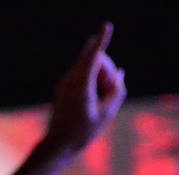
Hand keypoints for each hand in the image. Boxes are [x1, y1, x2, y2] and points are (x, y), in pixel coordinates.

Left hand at [45, 23, 126, 152]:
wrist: (58, 144)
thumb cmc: (83, 131)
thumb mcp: (107, 113)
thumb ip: (117, 90)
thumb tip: (119, 72)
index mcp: (81, 85)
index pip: (94, 57)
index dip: (103, 41)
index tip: (107, 26)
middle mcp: (70, 79)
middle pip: (95, 59)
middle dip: (108, 68)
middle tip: (110, 91)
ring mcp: (66, 82)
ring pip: (90, 66)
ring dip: (101, 76)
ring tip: (101, 100)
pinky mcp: (65, 86)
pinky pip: (84, 74)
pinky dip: (94, 81)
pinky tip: (95, 99)